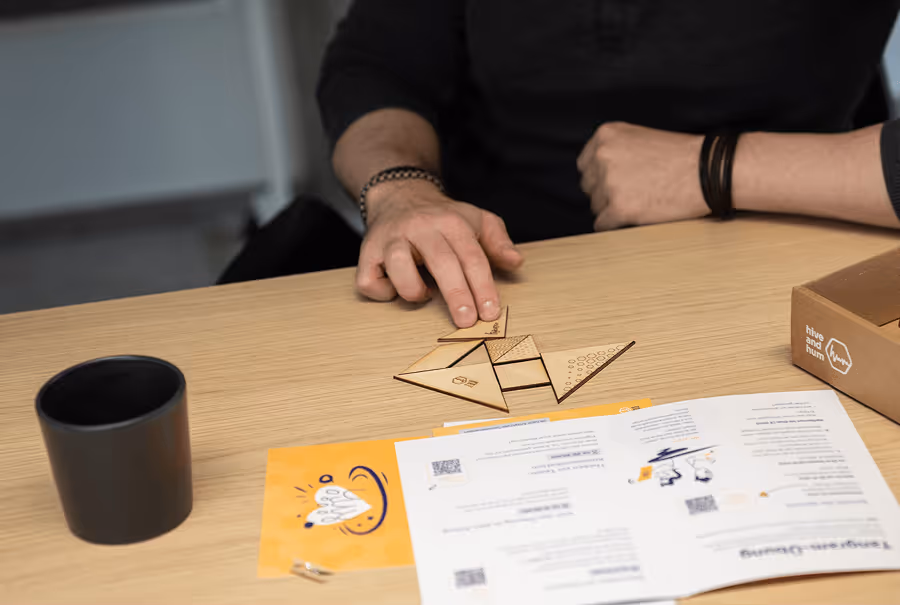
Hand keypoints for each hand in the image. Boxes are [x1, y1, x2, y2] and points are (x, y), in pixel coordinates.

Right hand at [356, 179, 523, 327]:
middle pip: (441, 261)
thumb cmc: (442, 218)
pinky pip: (369, 278)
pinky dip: (382, 291)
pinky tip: (396, 289)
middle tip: (467, 321)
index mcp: (450, 222)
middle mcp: (420, 227)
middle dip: (456, 294)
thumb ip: (498, 241)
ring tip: (424, 295)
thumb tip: (515, 263)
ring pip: (398, 264)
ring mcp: (390, 239)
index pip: (471, 256)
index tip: (490, 312)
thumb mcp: (476, 220)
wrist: (400, 195)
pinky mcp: (367, 252)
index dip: (482, 286)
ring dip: (412, 288)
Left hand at [577, 122, 709, 230]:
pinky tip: (635, 217)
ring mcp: (610, 182)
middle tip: (632, 194)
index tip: (618, 182)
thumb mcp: (640, 139)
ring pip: (595, 206)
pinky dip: (615, 225)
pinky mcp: (619, 207)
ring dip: (613, 209)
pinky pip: (602, 224)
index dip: (601, 177)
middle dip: (605, 193)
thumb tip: (595, 174)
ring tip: (641, 201)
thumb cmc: (682, 156)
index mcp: (606, 135)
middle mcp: (603, 156)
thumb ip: (615, 151)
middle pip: (588, 187)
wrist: (708, 171)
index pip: (585, 165)